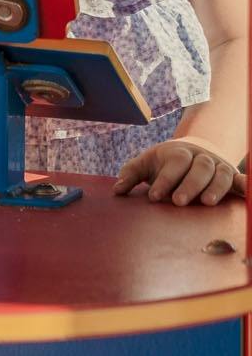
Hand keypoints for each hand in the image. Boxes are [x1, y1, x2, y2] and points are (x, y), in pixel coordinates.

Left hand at [112, 139, 246, 205]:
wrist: (190, 152)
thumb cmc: (163, 163)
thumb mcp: (146, 164)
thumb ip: (131, 174)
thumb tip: (117, 190)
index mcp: (178, 152)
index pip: (174, 163)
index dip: (165, 179)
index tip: (154, 196)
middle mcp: (201, 157)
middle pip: (199, 167)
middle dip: (189, 184)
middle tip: (178, 202)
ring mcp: (218, 166)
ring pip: (221, 174)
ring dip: (216, 187)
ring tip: (206, 203)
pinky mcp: (231, 176)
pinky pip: (240, 180)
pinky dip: (245, 185)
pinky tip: (247, 192)